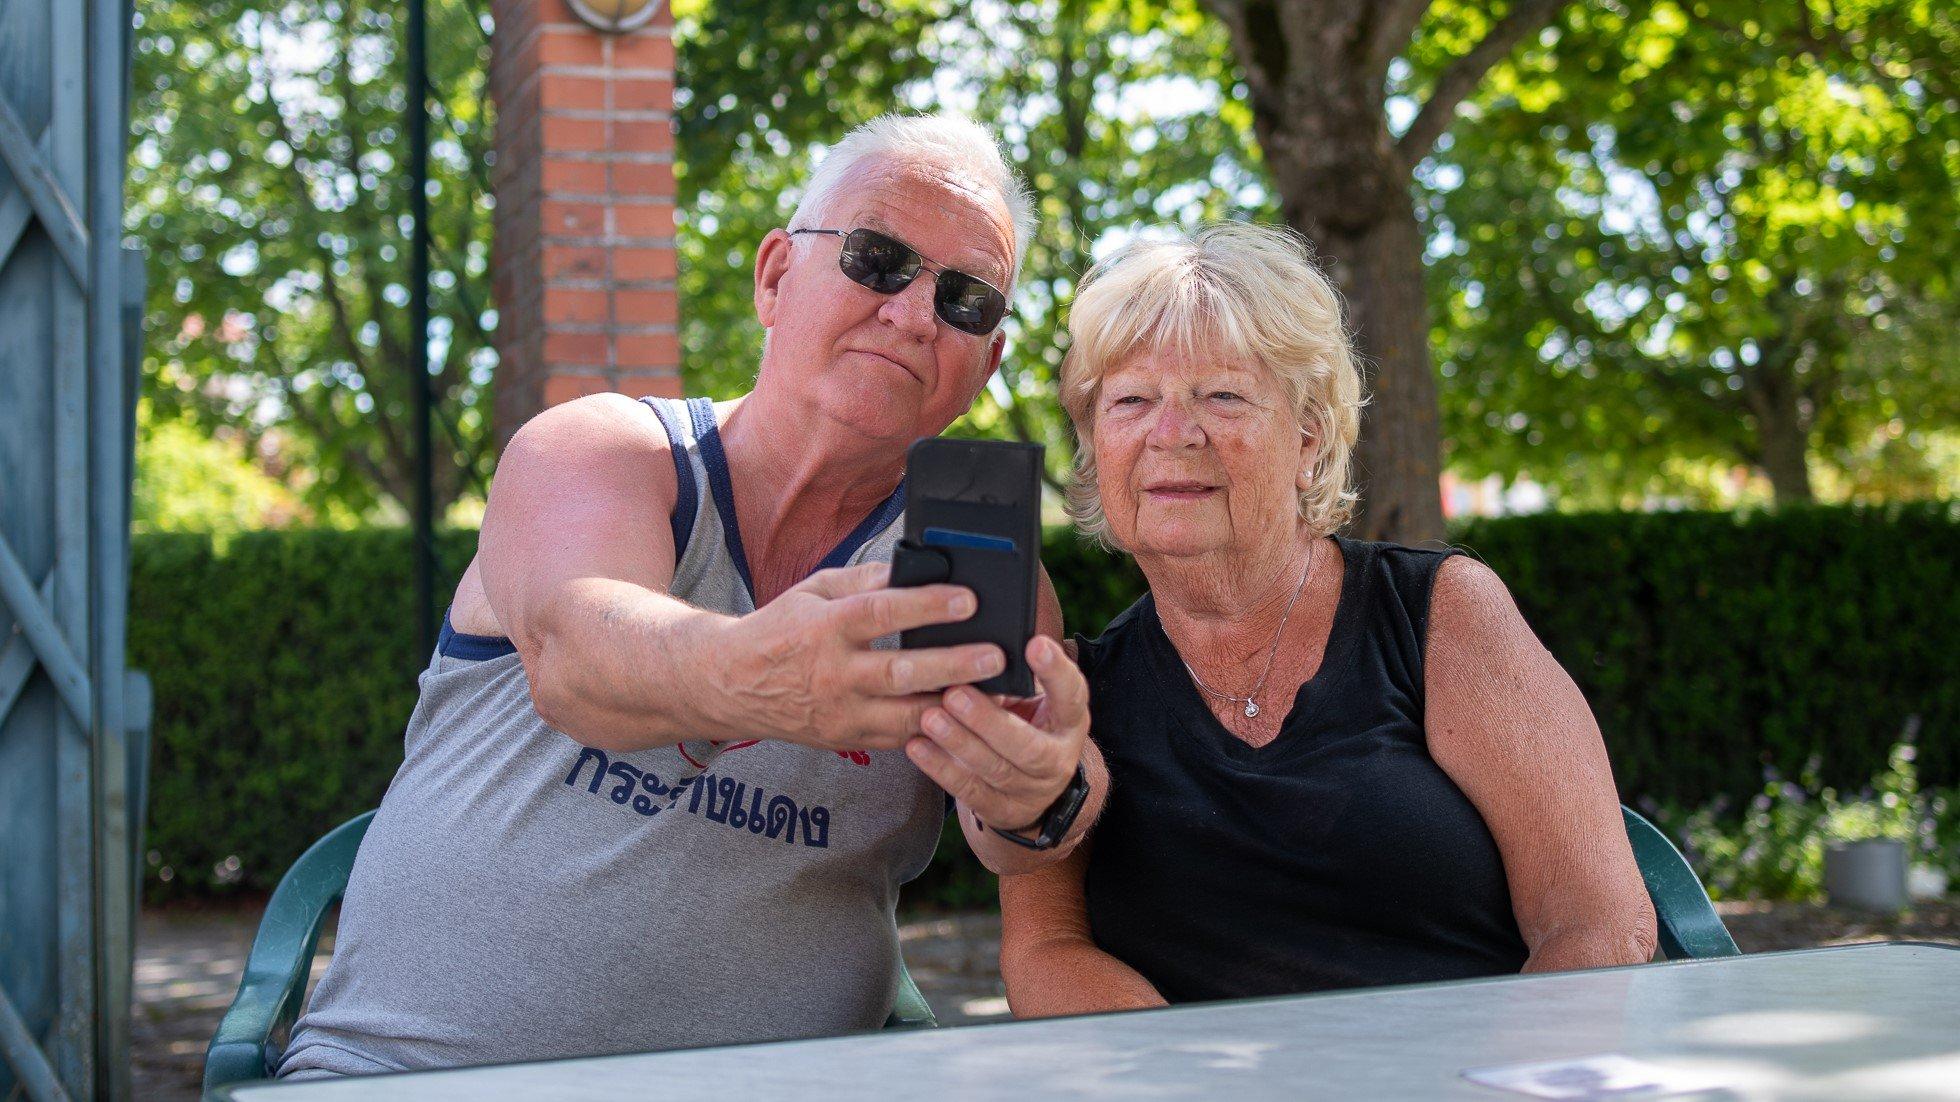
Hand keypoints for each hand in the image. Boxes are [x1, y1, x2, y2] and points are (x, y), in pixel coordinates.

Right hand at [721, 562, 1004, 751]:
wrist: (730, 684)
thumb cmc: (780, 629)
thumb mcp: (814, 590)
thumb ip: (866, 580)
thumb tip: (918, 566)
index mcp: (824, 627)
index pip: (881, 613)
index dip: (927, 605)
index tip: (969, 599)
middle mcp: (833, 674)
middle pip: (902, 671)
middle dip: (954, 664)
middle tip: (996, 655)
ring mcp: (841, 713)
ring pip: (907, 716)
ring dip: (954, 706)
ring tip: (994, 694)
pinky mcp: (846, 739)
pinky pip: (899, 738)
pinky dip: (934, 729)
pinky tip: (966, 716)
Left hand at [907, 634, 1089, 831]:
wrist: (1030, 786)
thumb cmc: (1024, 724)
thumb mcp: (1031, 700)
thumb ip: (1012, 678)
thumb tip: (972, 646)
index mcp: (1069, 721)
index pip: (1071, 695)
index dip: (1056, 671)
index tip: (1035, 644)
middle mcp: (1058, 758)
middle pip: (1027, 745)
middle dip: (988, 720)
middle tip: (955, 693)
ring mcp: (1032, 790)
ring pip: (995, 769)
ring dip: (959, 743)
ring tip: (929, 718)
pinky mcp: (1002, 811)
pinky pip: (969, 791)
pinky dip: (941, 768)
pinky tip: (917, 746)